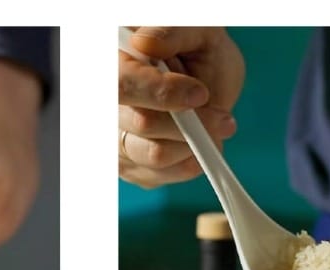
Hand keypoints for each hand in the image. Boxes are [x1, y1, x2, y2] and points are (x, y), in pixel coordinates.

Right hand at [118, 27, 244, 187]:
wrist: (205, 79)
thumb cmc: (198, 51)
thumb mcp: (196, 32)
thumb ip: (173, 33)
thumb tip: (146, 44)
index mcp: (114, 63)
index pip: (122, 85)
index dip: (160, 93)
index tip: (200, 95)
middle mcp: (105, 104)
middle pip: (140, 124)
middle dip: (190, 125)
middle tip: (224, 120)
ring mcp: (114, 138)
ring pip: (151, 155)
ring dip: (192, 147)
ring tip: (215, 130)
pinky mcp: (128, 165)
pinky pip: (156, 176)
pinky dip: (186, 165)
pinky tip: (198, 148)